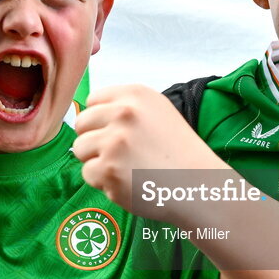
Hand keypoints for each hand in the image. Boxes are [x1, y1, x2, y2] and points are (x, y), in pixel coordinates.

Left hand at [72, 85, 226, 219]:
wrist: (198, 185)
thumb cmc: (177, 152)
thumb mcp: (157, 112)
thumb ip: (123, 108)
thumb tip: (86, 115)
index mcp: (135, 94)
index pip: (92, 101)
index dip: (100, 120)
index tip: (119, 134)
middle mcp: (123, 112)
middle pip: (81, 124)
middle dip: (94, 140)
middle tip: (121, 155)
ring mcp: (115, 141)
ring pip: (79, 149)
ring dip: (97, 161)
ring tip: (126, 168)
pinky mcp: (109, 169)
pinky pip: (87, 174)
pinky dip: (103, 182)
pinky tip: (128, 182)